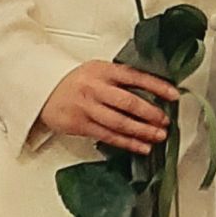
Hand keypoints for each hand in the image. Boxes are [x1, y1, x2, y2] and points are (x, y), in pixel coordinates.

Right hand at [39, 61, 178, 151]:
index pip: (135, 77)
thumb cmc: (74, 81)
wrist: (42, 90)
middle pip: (129, 102)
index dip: (157, 86)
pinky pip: (109, 136)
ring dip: (142, 131)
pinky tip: (141, 146)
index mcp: (102, 70)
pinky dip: (128, 143)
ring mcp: (87, 107)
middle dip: (151, 113)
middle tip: (165, 120)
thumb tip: (151, 91)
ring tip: (158, 136)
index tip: (174, 95)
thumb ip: (119, 79)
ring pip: (120, 122)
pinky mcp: (81, 125)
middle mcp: (95, 88)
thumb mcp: (96, 70)